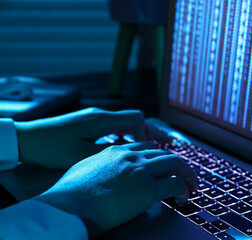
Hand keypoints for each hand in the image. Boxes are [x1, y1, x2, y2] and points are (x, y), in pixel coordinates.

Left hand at [15, 107, 146, 168]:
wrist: (28, 139)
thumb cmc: (54, 148)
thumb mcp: (84, 155)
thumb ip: (112, 152)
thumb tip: (133, 153)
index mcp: (103, 120)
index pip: (137, 118)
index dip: (144, 133)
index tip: (140, 150)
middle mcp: (100, 114)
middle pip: (130, 120)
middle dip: (138, 136)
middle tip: (138, 155)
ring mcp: (92, 117)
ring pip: (119, 124)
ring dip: (126, 138)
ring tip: (125, 156)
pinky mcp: (85, 122)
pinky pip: (108, 127)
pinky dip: (115, 137)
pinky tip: (108, 151)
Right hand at [34, 142, 197, 236]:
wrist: (67, 206)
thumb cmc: (69, 193)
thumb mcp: (83, 168)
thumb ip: (100, 166)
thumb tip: (106, 173)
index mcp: (115, 150)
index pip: (145, 147)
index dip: (157, 156)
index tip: (163, 165)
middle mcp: (131, 156)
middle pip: (164, 153)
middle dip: (177, 163)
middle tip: (184, 174)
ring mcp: (140, 171)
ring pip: (175, 163)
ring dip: (186, 174)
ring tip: (190, 184)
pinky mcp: (147, 189)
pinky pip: (175, 184)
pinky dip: (183, 189)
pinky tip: (183, 197)